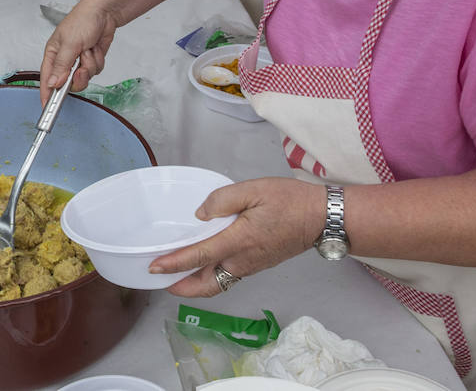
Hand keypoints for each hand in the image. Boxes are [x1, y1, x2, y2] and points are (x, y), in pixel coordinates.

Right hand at [38, 0, 118, 105]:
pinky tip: (95, 48)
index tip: (47, 109)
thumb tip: (53, 83)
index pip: (47, 79)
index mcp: (53, 54)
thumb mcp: (69, 43)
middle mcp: (65, 59)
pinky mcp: (92, 59)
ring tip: (89, 50)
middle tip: (81, 67)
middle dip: (78, 77)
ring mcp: (79, 60)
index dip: (47, 94)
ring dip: (90, 65)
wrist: (106, 11)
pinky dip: (98, 60)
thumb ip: (62, 66)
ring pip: (85, 77)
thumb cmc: (83, 19)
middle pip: (68, 82)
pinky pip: (96, 71)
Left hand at [147, 178, 324, 296]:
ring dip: (195, 284)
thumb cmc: (290, 201)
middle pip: (206, 284)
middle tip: (161, 280)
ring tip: (177, 276)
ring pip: (217, 283)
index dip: (174, 263)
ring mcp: (251, 266)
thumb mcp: (254, 189)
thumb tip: (200, 215)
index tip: (154, 268)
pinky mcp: (258, 264)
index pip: (199, 256)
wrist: (321, 218)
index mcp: (239, 241)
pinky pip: (228, 277)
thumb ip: (222, 200)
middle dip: (181, 287)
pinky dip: (210, 277)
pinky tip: (203, 265)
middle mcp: (243, 260)